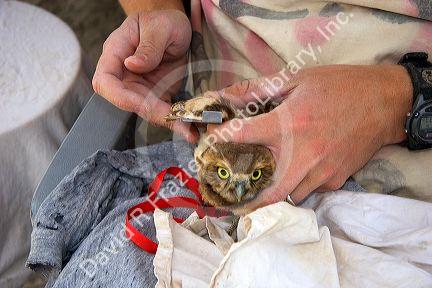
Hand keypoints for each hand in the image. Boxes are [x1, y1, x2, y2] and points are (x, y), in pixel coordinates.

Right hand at [92, 9, 197, 141]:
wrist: (175, 27)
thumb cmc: (162, 20)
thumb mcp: (159, 26)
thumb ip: (148, 45)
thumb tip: (133, 65)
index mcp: (116, 53)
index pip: (105, 80)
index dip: (120, 96)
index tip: (143, 102)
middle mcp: (124, 74)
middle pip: (127, 102)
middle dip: (152, 114)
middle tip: (178, 120)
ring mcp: (140, 87)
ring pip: (146, 111)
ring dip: (167, 121)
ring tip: (189, 130)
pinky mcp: (156, 94)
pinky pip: (162, 111)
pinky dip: (176, 120)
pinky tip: (190, 127)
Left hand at [207, 65, 412, 211]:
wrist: (385, 102)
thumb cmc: (339, 86)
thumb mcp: (298, 78)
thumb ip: (258, 88)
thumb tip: (227, 94)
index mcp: (288, 124)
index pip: (241, 135)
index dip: (219, 139)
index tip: (208, 144)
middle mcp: (302, 154)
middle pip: (266, 193)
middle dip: (246, 202)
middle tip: (232, 200)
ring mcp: (320, 172)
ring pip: (288, 195)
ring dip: (275, 190)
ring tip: (265, 181)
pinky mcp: (335, 180)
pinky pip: (310, 190)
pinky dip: (300, 184)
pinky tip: (300, 169)